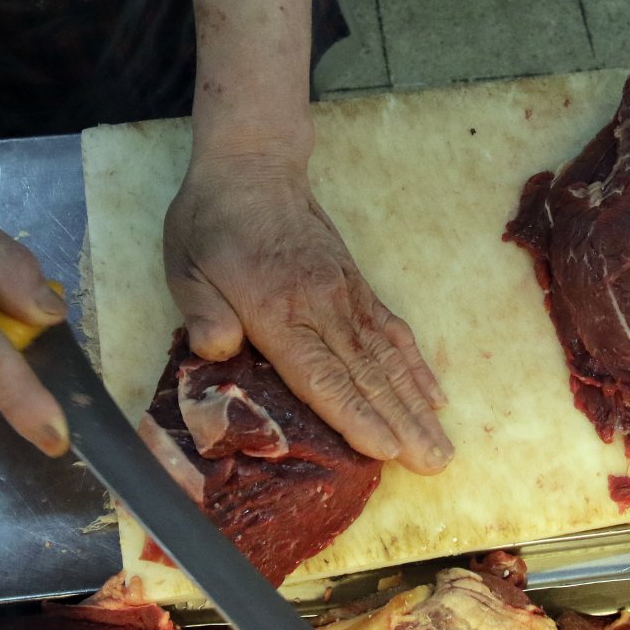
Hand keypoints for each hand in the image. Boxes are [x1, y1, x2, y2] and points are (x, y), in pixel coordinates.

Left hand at [163, 151, 453, 474]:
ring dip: (418, 404)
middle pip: (368, 375)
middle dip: (403, 424)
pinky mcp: (358, 286)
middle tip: (435, 463)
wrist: (253, 166)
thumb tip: (216, 353)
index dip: (356, 416)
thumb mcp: (186, 266)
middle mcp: (323, 306)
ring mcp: (347, 295)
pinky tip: (435, 394)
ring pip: (389, 358)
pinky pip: (394, 330)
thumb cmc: (213, 222)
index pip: (322, 374)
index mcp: (278, 310)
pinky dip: (417, 365)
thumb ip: (203, 313)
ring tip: (443, 444)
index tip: (388, 449)